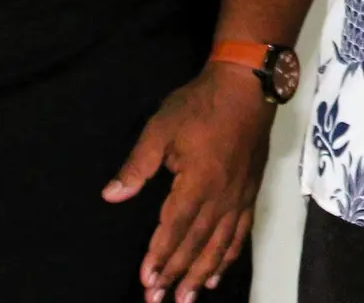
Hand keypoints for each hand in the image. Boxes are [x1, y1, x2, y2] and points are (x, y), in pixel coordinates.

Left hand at [103, 63, 270, 302]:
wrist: (247, 83)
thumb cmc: (200, 104)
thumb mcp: (161, 127)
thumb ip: (138, 165)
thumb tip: (112, 195)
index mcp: (198, 180)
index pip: (175, 228)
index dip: (160, 256)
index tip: (146, 280)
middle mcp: (222, 195)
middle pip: (197, 243)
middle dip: (176, 273)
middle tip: (159, 300)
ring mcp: (239, 195)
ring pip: (220, 243)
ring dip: (202, 273)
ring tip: (187, 298)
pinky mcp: (251, 190)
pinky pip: (241, 231)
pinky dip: (229, 255)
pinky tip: (218, 272)